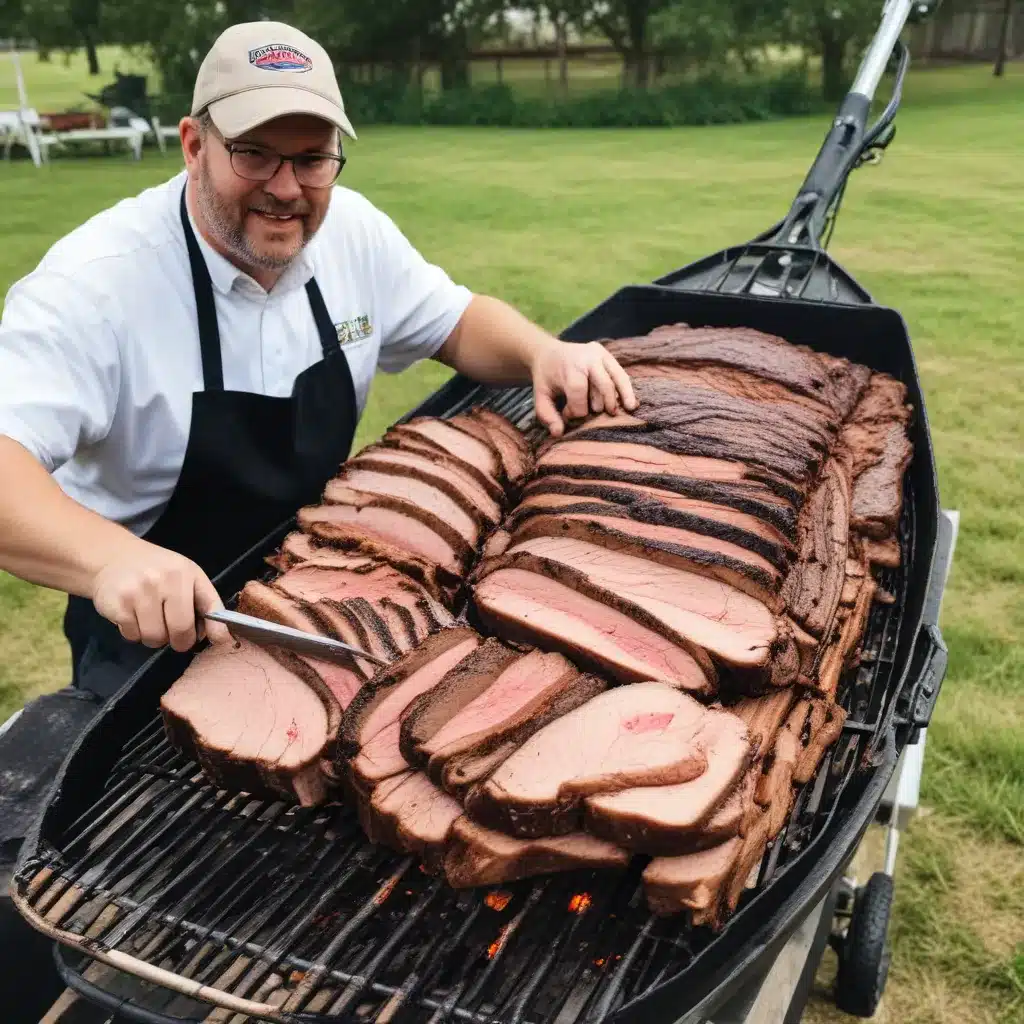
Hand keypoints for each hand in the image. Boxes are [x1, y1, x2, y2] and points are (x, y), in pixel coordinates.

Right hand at [90, 543, 231, 651]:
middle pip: (179, 631)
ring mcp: (137, 592)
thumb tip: (221, 637)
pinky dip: (133, 632)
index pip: (207, 609)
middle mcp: (161, 581)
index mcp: (184, 573)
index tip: (218, 640)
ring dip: (154, 637)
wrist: (113, 556)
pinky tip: (133, 615)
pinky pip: (132, 636)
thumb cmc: (158, 569)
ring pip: (154, 638)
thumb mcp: (188, 576)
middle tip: (173, 632)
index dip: (212, 630)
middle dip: (179, 640)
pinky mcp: (116, 605)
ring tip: (150, 620)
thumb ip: (207, 603)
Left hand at [531, 340, 637, 437]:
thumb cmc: (546, 378)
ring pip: (618, 377)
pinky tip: (630, 404)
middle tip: (597, 413)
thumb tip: (558, 433)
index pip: (579, 391)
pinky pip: (621, 375)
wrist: (549, 353)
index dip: (577, 409)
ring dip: (623, 396)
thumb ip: (546, 415)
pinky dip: (627, 389)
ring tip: (628, 410)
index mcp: (569, 366)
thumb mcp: (540, 396)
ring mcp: (600, 354)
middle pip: (603, 384)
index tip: (568, 414)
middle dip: (603, 403)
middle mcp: (587, 357)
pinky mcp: (608, 356)